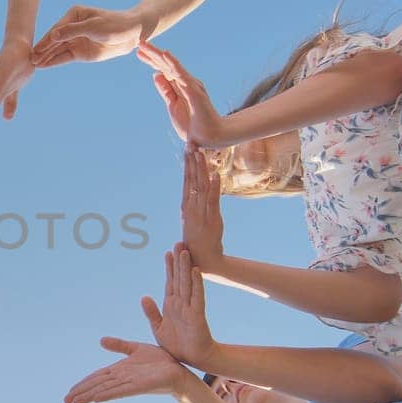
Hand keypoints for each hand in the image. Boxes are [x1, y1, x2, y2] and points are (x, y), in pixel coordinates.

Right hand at [31, 6, 143, 67]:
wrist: (132, 34)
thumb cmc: (114, 24)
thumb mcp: (93, 26)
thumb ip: (72, 31)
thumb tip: (53, 36)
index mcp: (73, 15)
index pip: (56, 29)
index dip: (46, 40)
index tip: (35, 49)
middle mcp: (71, 27)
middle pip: (54, 40)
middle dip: (42, 50)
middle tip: (30, 59)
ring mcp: (75, 40)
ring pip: (57, 50)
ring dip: (46, 57)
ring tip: (34, 64)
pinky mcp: (80, 52)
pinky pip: (64, 57)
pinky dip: (54, 61)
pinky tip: (44, 65)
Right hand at [64, 338, 195, 402]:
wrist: (180, 369)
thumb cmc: (161, 361)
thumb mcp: (136, 349)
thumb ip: (119, 346)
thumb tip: (101, 340)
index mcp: (120, 370)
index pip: (97, 377)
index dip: (83, 383)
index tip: (69, 391)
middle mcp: (122, 379)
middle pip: (97, 385)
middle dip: (81, 392)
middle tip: (65, 400)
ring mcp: (129, 383)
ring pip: (105, 390)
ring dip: (89, 396)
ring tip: (75, 402)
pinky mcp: (139, 386)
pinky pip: (121, 391)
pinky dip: (108, 394)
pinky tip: (96, 399)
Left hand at [137, 42, 229, 146]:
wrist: (209, 138)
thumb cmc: (192, 124)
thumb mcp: (173, 105)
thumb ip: (166, 90)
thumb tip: (156, 75)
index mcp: (180, 87)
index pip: (164, 70)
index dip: (152, 61)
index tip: (139, 52)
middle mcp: (186, 82)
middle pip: (166, 65)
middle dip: (153, 54)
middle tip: (140, 43)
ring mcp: (190, 85)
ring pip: (172, 66)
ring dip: (159, 55)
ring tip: (146, 46)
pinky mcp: (194, 90)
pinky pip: (182, 75)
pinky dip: (173, 64)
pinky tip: (165, 55)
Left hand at [143, 244, 219, 368]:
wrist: (193, 359)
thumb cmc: (177, 345)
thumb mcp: (158, 328)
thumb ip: (151, 313)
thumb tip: (144, 297)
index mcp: (171, 305)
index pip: (170, 281)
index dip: (169, 267)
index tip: (167, 252)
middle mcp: (181, 303)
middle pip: (179, 277)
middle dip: (178, 260)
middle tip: (179, 242)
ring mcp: (190, 307)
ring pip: (187, 283)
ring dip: (186, 267)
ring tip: (185, 251)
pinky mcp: (197, 315)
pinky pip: (197, 296)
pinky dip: (196, 283)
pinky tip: (195, 270)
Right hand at [182, 147, 224, 270]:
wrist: (202, 260)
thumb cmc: (198, 239)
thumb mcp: (193, 219)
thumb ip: (194, 204)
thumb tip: (195, 190)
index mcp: (186, 205)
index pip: (186, 180)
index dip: (187, 163)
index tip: (187, 148)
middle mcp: (191, 207)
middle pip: (191, 179)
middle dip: (191, 161)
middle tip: (191, 143)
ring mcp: (200, 212)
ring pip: (200, 186)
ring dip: (200, 169)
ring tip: (200, 153)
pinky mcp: (211, 219)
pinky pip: (212, 200)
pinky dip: (214, 187)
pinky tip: (215, 175)